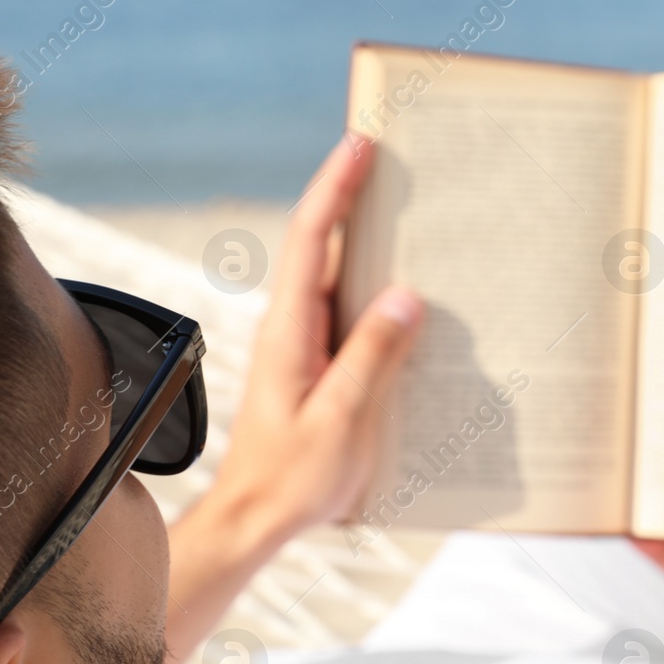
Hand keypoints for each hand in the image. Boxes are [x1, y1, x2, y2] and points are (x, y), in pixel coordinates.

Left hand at [208, 134, 423, 542]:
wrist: (255, 519)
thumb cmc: (292, 479)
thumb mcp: (339, 421)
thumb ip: (370, 359)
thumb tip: (406, 296)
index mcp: (291, 331)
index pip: (312, 240)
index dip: (336, 187)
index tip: (361, 144)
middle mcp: (292, 327)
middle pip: (321, 243)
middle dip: (352, 194)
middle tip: (392, 155)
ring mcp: (303, 345)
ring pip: (334, 274)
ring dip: (364, 236)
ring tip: (408, 205)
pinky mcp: (316, 365)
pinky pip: (347, 311)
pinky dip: (372, 284)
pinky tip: (408, 288)